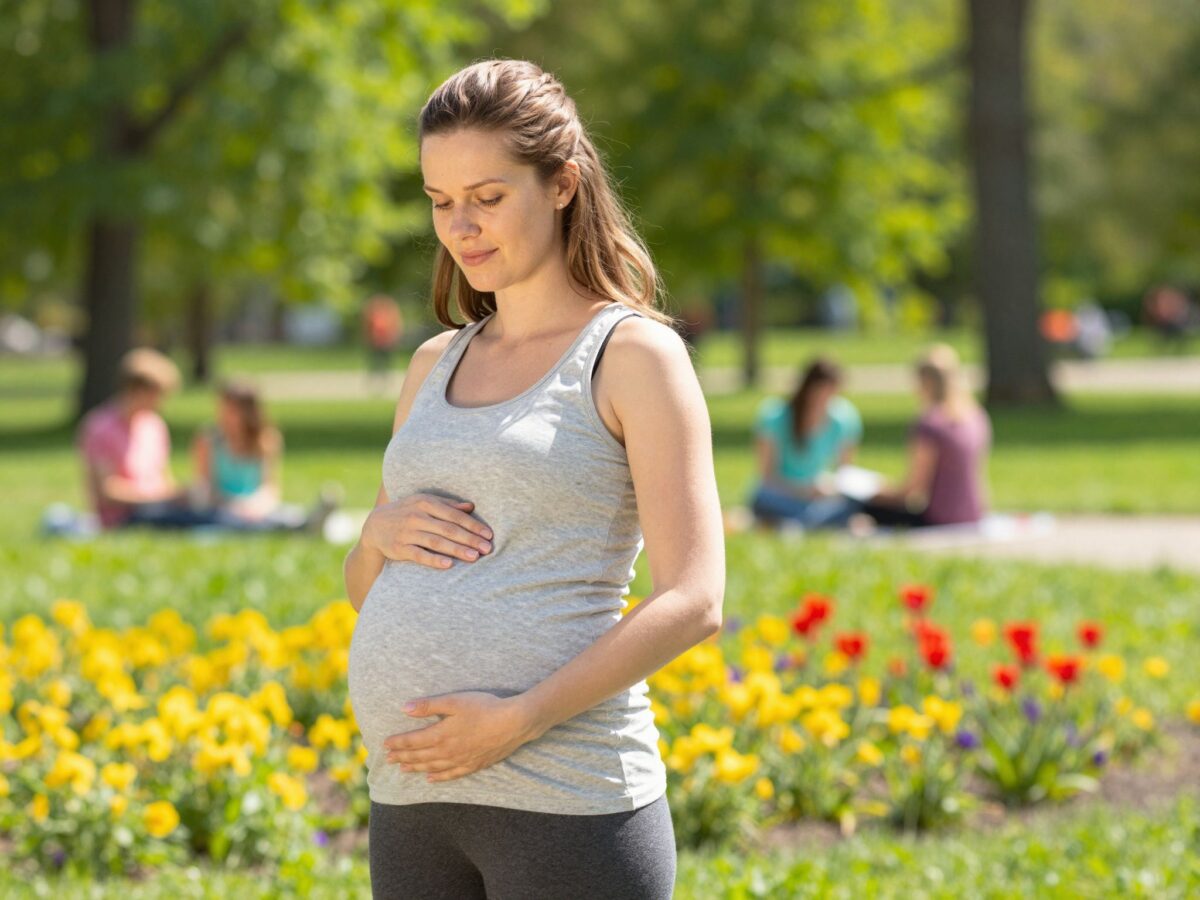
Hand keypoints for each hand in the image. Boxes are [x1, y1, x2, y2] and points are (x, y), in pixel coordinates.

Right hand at [363, 493, 492, 568]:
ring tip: (474, 557)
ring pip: (436, 542)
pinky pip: (419, 554)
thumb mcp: (425, 503)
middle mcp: (417, 516)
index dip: (473, 525)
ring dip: (457, 550)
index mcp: (426, 503)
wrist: (376, 525)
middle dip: (470, 539)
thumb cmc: (408, 512)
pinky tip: (448, 564)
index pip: (454, 515)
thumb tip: (471, 507)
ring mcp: (407, 532)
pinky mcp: (399, 548)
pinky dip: (434, 559)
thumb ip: (448, 505)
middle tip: (487, 548)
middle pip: (448, 529)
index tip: (489, 535)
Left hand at [383, 692, 540, 781]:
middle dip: (402, 757)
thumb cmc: (485, 707)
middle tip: (388, 760)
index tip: (385, 745)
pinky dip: (438, 777)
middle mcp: (448, 751)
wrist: (514, 723)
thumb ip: (428, 706)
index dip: (398, 743)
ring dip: (416, 768)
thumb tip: (404, 708)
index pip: (412, 741)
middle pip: (419, 756)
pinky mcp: (474, 765)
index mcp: (441, 734)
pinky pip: (451, 775)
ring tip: (403, 770)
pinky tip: (431, 779)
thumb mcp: (455, 701)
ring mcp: (461, 761)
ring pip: (432, 767)